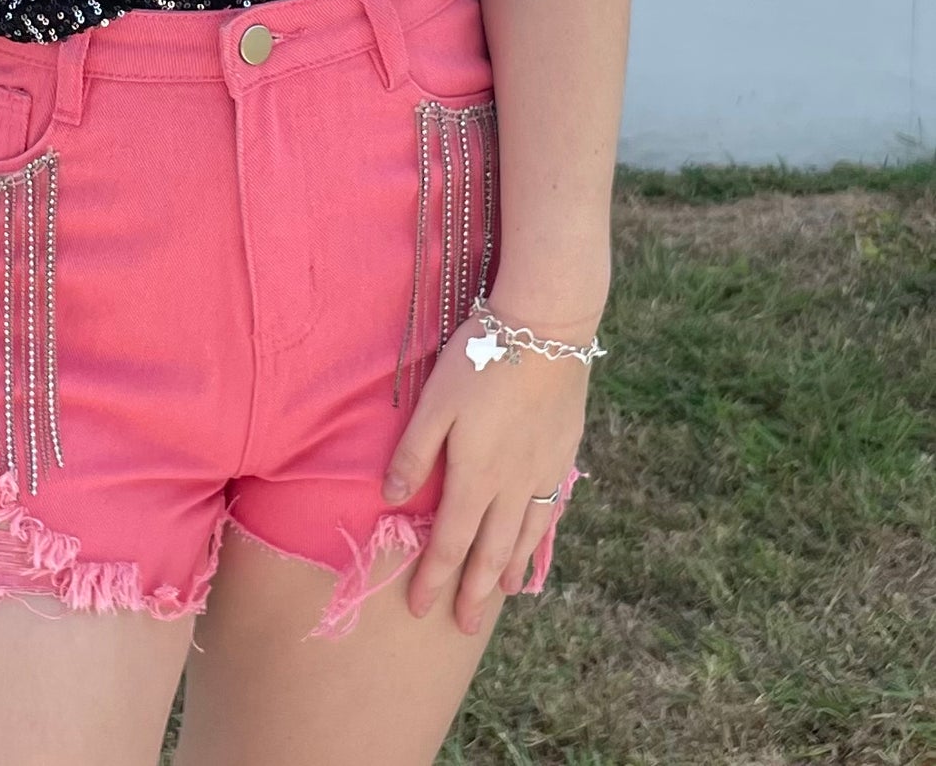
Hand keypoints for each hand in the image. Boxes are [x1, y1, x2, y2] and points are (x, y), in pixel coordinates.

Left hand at [381, 313, 588, 633]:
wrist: (546, 331)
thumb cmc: (481, 360)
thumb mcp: (435, 403)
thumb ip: (414, 453)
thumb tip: (392, 499)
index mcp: (476, 476)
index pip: (451, 543)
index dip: (434, 578)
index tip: (421, 609)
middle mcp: (513, 485)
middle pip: (493, 551)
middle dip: (476, 591)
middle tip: (465, 625)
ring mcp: (543, 471)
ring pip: (526, 534)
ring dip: (512, 568)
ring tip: (506, 592)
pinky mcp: (563, 452)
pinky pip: (551, 508)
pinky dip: (542, 534)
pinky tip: (539, 537)